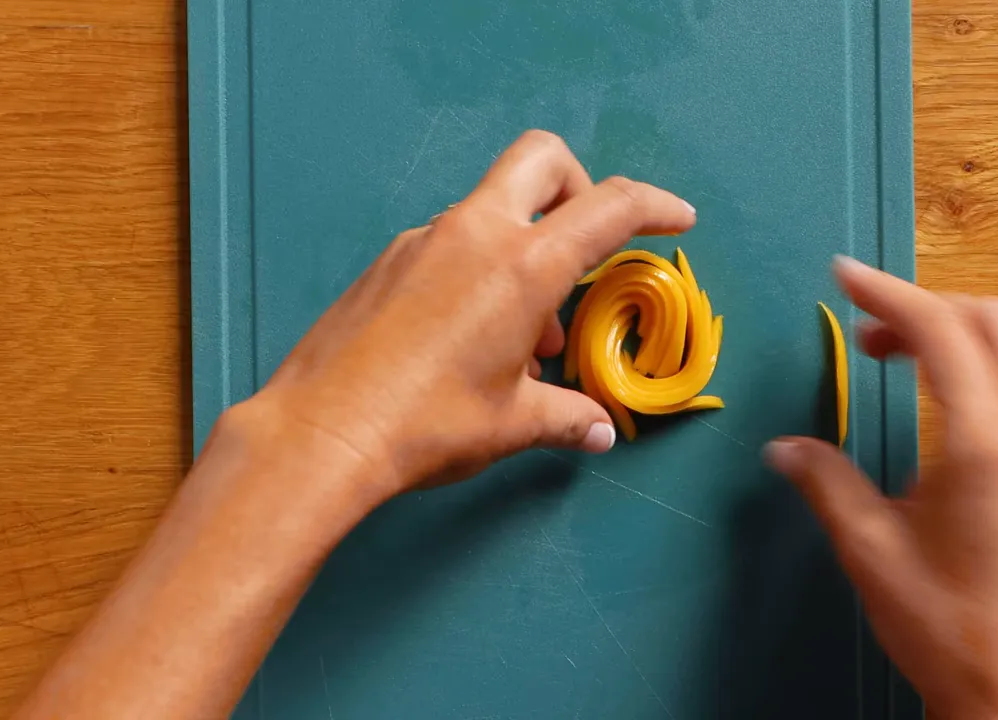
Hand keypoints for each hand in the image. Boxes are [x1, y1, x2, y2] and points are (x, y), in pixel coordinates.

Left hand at [245, 130, 695, 498]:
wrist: (321, 432)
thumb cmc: (426, 426)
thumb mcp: (513, 423)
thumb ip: (566, 418)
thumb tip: (599, 430)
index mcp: (523, 265)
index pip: (610, 206)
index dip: (655, 205)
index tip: (676, 218)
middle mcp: (475, 234)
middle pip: (543, 160)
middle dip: (579, 186)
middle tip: (585, 249)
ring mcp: (424, 240)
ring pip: (492, 209)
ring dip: (524, 245)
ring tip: (525, 335)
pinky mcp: (387, 260)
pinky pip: (450, 242)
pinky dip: (478, 268)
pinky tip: (468, 336)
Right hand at [766, 257, 997, 718]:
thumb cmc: (944, 628)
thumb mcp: (869, 549)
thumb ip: (827, 481)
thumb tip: (783, 448)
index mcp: (983, 442)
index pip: (938, 331)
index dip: (886, 294)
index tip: (843, 277)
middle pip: (996, 324)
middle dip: (928, 313)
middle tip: (873, 341)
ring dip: (995, 338)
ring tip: (944, 362)